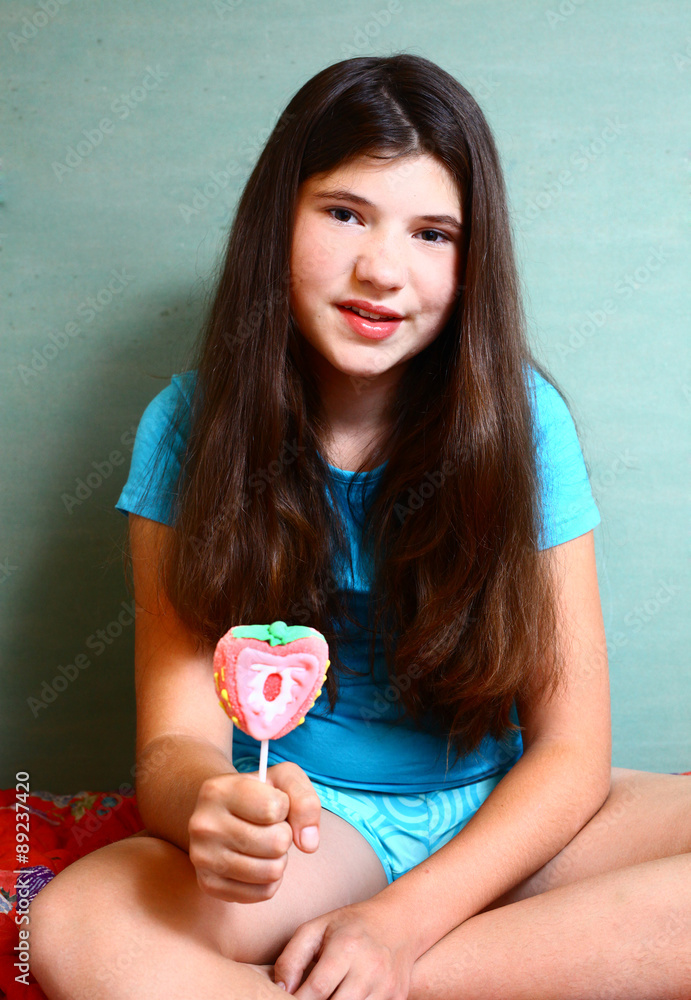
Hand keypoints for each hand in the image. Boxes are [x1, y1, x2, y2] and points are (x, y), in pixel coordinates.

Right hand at [187, 761, 320, 903]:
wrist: (218, 812)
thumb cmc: (256, 793)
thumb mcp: (283, 779)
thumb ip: (304, 800)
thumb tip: (309, 843)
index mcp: (218, 790)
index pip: (273, 809)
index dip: (284, 807)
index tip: (272, 804)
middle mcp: (203, 825)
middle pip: (276, 843)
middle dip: (284, 835)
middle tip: (269, 828)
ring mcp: (203, 858)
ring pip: (272, 871)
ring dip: (279, 858)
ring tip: (264, 844)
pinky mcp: (209, 885)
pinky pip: (263, 893)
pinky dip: (270, 880)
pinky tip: (257, 861)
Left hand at [273, 900, 413, 998]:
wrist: (398, 922)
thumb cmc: (351, 925)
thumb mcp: (316, 929)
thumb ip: (292, 958)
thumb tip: (279, 990)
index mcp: (347, 947)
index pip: (317, 990)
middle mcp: (370, 968)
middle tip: (307, 999)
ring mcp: (386, 986)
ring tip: (326, 996)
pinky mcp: (397, 998)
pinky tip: (344, 996)